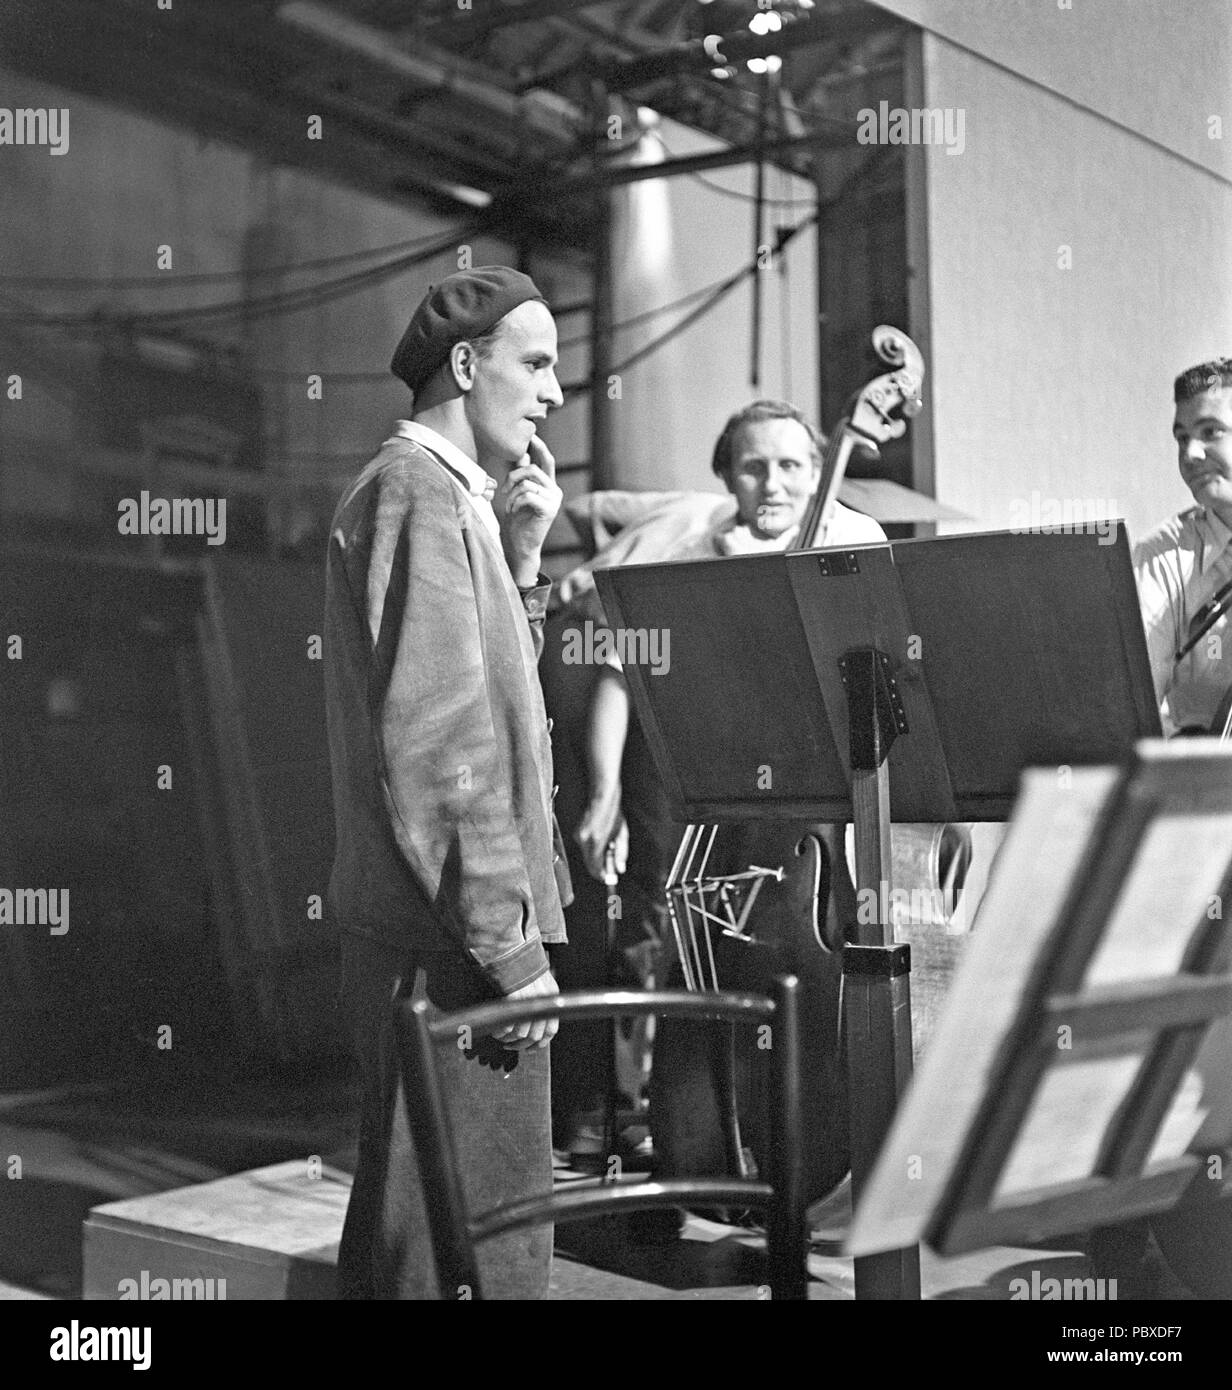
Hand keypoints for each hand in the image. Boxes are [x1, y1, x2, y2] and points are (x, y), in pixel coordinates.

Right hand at [493, 969, 559, 1049]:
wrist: (513, 952)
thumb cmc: (524, 968)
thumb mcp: (540, 984)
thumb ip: (541, 1003)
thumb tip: (535, 1029)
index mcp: (552, 997)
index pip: (551, 1030)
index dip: (540, 1044)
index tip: (529, 1049)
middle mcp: (543, 1000)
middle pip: (535, 1035)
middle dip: (522, 1045)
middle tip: (511, 1046)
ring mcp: (529, 1000)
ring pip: (521, 1033)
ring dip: (510, 1039)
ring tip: (502, 1037)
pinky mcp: (514, 998)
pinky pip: (508, 1026)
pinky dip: (502, 1032)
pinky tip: (497, 1031)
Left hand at [498, 434, 562, 582]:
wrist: (521, 546)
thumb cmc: (518, 521)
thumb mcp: (518, 494)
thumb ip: (522, 476)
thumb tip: (523, 454)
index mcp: (549, 485)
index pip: (547, 461)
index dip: (540, 447)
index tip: (532, 437)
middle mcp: (555, 491)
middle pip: (534, 469)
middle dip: (514, 475)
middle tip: (503, 488)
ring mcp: (554, 501)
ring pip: (529, 482)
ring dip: (512, 492)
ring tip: (508, 504)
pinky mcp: (548, 510)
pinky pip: (528, 494)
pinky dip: (516, 501)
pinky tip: (513, 511)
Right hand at [575, 786, 627, 883]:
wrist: (602, 795)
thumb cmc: (614, 813)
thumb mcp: (622, 834)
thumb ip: (621, 853)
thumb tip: (619, 870)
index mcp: (596, 841)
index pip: (595, 868)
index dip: (604, 876)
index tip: (611, 879)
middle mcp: (584, 840)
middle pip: (590, 865)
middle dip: (602, 868)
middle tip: (613, 867)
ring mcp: (578, 836)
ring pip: (587, 857)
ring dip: (598, 858)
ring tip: (610, 847)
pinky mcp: (576, 833)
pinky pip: (585, 848)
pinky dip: (594, 850)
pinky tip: (602, 840)